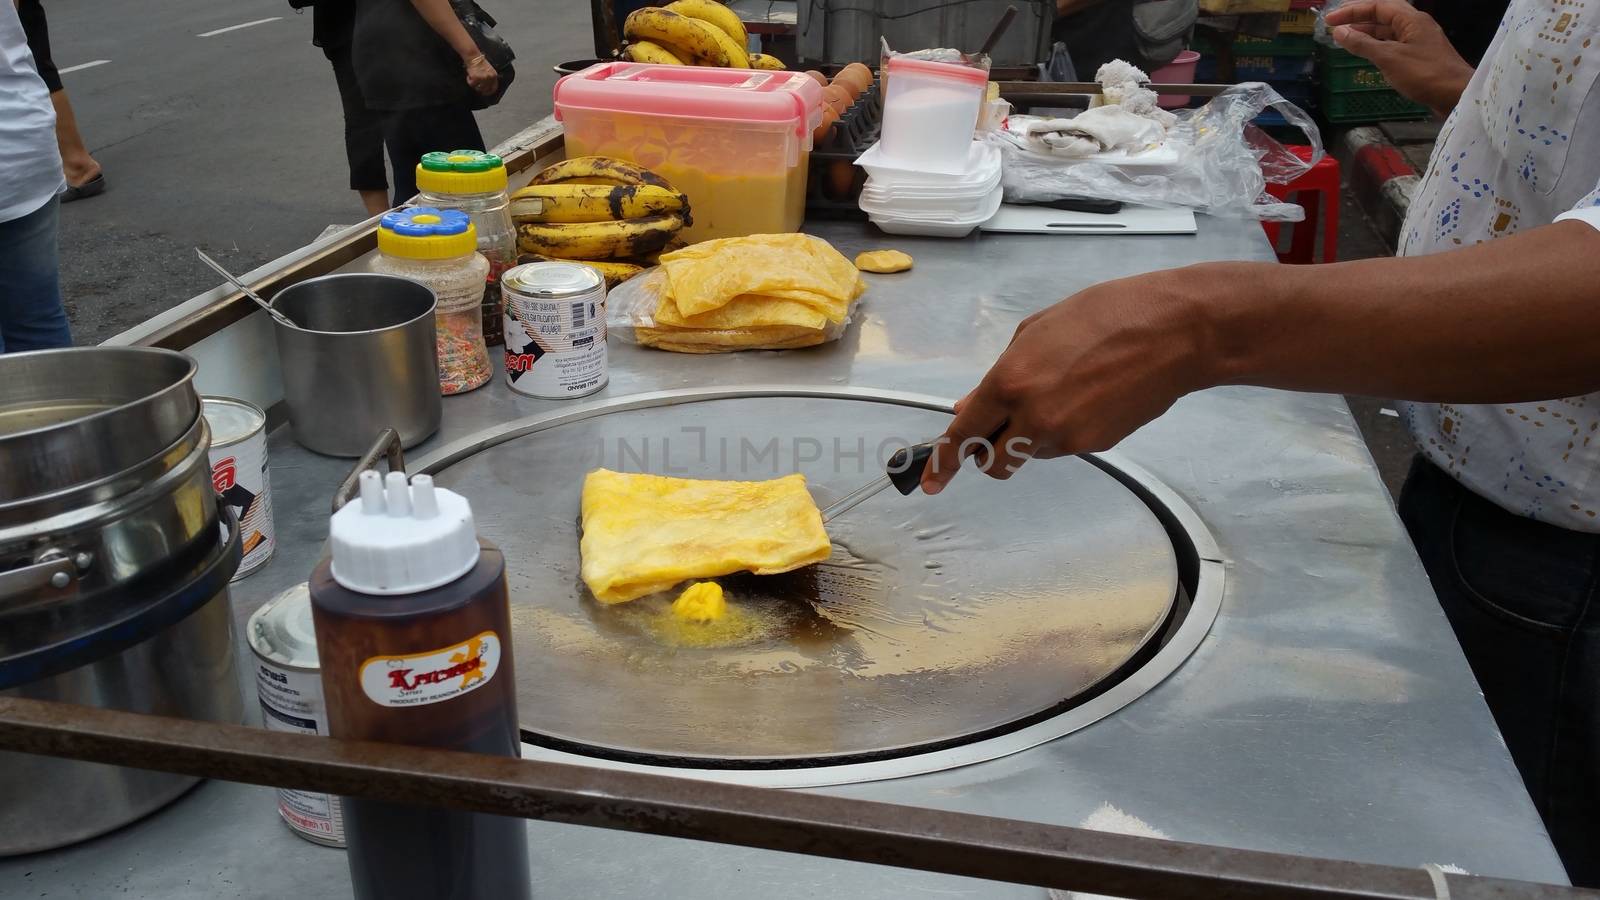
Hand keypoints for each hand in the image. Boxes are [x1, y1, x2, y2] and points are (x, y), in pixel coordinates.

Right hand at [465, 54, 499, 95]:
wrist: (473, 56)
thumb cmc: (480, 63)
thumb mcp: (489, 70)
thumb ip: (490, 79)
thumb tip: (486, 87)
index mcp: (494, 76)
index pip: (493, 88)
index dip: (489, 92)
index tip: (484, 93)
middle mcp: (489, 78)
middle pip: (484, 89)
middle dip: (479, 88)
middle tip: (475, 84)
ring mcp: (483, 78)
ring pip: (477, 87)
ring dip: (474, 84)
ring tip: (472, 76)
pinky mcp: (475, 78)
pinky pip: (471, 84)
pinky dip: (469, 80)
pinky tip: (469, 75)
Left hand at [921, 268, 1211, 494]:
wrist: (1175, 332)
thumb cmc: (1106, 315)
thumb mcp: (1036, 331)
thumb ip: (997, 375)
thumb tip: (969, 407)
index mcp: (1010, 382)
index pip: (964, 434)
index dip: (943, 462)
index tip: (930, 482)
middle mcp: (1033, 417)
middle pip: (994, 461)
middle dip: (989, 450)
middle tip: (1003, 424)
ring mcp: (1066, 438)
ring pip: (1029, 453)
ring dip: (1030, 435)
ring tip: (1062, 390)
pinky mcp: (1096, 446)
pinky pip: (1062, 447)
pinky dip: (1061, 431)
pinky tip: (1086, 397)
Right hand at [1324, 0, 1473, 114]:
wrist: (1456, 95)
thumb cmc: (1424, 74)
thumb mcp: (1389, 58)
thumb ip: (1362, 44)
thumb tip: (1339, 32)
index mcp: (1411, 19)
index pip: (1378, 6)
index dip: (1352, 11)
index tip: (1330, 20)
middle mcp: (1415, 25)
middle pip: (1383, 15)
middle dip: (1358, 19)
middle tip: (1335, 25)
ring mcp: (1418, 41)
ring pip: (1387, 31)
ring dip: (1366, 33)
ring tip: (1344, 39)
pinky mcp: (1419, 56)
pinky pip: (1393, 44)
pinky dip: (1376, 46)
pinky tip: (1365, 53)